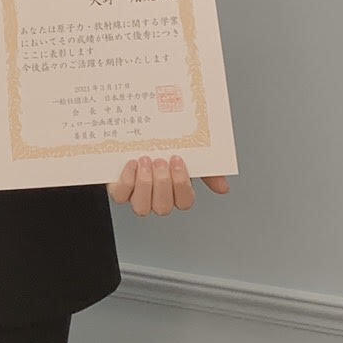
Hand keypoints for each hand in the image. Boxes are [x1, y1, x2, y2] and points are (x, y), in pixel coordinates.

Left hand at [107, 156, 229, 216]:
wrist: (137, 134)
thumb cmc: (165, 148)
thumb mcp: (189, 155)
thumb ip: (208, 171)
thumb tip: (223, 188)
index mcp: (177, 193)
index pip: (185, 202)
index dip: (181, 184)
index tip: (177, 160)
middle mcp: (158, 199)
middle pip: (163, 207)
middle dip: (162, 184)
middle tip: (160, 160)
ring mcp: (137, 197)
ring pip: (142, 208)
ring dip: (145, 185)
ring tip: (145, 160)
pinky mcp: (119, 190)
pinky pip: (121, 196)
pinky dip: (127, 180)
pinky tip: (131, 163)